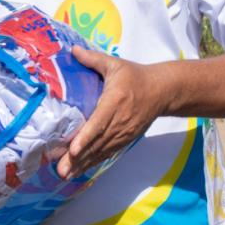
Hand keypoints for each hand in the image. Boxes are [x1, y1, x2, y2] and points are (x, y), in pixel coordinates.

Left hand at [56, 46, 170, 178]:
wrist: (162, 91)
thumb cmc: (135, 76)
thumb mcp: (115, 64)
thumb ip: (92, 59)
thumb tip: (72, 50)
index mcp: (115, 101)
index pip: (99, 121)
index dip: (86, 137)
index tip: (74, 149)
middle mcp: (119, 120)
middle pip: (97, 142)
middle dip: (78, 158)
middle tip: (61, 170)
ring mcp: (124, 132)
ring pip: (101, 151)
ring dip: (83, 164)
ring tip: (65, 174)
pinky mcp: (126, 139)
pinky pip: (108, 152)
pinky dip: (94, 162)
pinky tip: (80, 171)